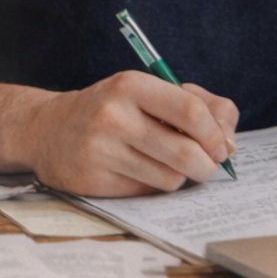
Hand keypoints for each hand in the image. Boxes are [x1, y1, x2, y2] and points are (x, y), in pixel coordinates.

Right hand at [19, 71, 237, 196]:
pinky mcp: (94, 180)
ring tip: (165, 163)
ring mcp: (101, 150)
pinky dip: (153, 185)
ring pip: (171, 178)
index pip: (192, 112)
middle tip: (206, 164)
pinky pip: (146, 192)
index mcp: (131, 85)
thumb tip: (230, 142)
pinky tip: (138, 171)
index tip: (221, 145)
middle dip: (207, 165)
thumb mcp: (147, 91)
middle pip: (187, 153)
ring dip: (179, 176)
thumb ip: (196, 106)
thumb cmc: (110, 109)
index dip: (216, 135)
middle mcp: (114, 116)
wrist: (47, 130)